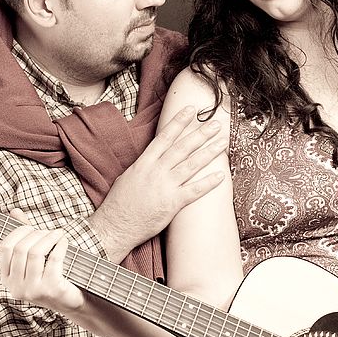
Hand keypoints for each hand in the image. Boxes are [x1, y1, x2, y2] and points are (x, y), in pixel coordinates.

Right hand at [0, 209, 83, 312]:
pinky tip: (64, 241)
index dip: (18, 232)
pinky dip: (60, 245)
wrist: (71, 301)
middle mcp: (16, 288)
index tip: (31, 227)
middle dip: (36, 234)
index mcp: (7, 279)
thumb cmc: (51, 275)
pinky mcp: (51, 290)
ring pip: (35, 252)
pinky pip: (54, 259)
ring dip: (49, 237)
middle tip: (49, 231)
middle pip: (21, 249)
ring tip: (58, 234)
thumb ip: (24, 236)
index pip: (4, 248)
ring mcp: (33, 291)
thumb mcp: (34, 258)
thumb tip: (15, 211)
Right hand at [88, 105, 226, 261]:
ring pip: (191, 165)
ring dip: (209, 152)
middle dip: (200, 134)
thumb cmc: (119, 203)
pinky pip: (194, 191)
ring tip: (222, 143)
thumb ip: (144, 166)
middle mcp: (156, 171)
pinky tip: (220, 176)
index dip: (179, 122)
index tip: (191, 111)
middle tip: (216, 124)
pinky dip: (208, 183)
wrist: (115, 225)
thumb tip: (153, 158)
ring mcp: (165, 186)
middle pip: (182, 147)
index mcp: (144, 163)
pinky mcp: (172, 203)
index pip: (164, 137)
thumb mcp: (128, 176)